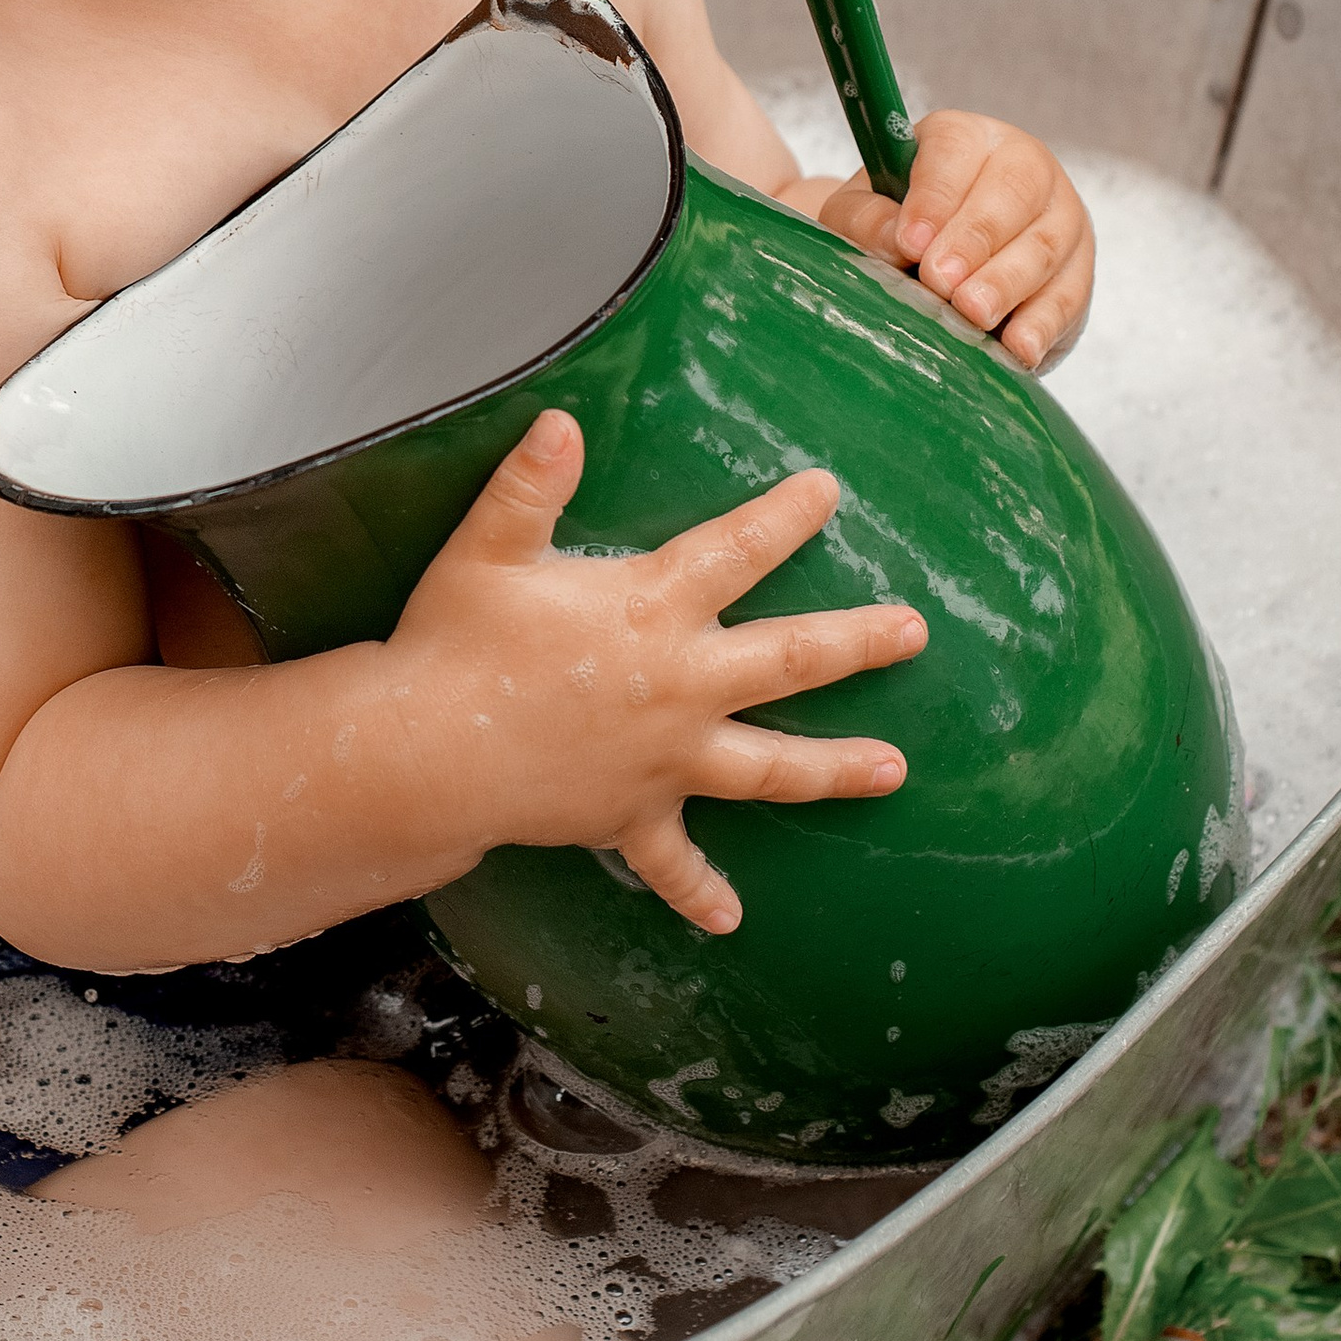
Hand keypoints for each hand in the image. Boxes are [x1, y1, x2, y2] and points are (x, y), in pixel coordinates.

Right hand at [396, 423, 925, 934]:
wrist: (426, 753)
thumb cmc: (455, 645)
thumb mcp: (489, 549)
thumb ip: (531, 483)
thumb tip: (561, 421)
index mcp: (652, 609)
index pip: (737, 550)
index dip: (785, 517)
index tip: (830, 492)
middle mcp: (680, 685)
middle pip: (790, 661)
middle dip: (857, 643)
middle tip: (914, 632)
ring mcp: (665, 760)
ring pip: (769, 766)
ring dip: (834, 767)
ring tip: (894, 770)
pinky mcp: (631, 817)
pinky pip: (673, 863)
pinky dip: (701, 892)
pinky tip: (730, 919)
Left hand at [813, 111, 1092, 369]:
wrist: (940, 268)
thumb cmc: (898, 226)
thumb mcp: (863, 213)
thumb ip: (867, 218)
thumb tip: (893, 238)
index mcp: (966, 139)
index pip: (956, 148)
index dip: (934, 195)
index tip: (909, 242)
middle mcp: (1025, 167)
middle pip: (1014, 192)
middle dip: (975, 239)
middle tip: (939, 281)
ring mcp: (1061, 218)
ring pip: (1046, 244)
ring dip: (1007, 282)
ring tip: (972, 314)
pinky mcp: (1078, 271)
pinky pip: (1069, 295)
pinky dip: (1042, 323)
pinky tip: (1016, 347)